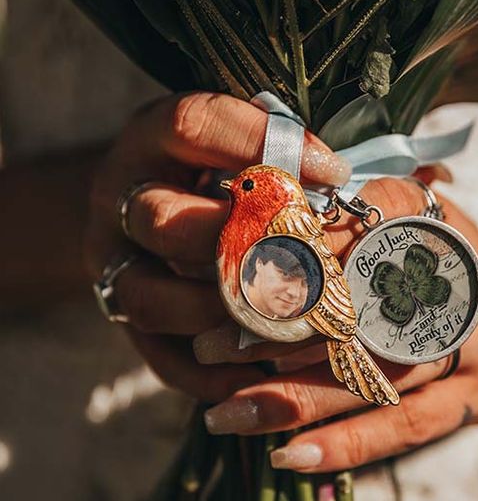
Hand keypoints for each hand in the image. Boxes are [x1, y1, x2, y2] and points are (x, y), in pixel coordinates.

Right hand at [84, 91, 351, 400]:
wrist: (148, 200)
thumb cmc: (217, 167)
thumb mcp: (239, 140)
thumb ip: (277, 153)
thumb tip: (340, 185)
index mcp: (154, 140)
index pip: (193, 126)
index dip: (262, 146)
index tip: (335, 174)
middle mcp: (122, 199)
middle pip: (161, 219)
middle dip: (236, 243)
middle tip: (302, 259)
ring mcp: (115, 262)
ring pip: (148, 298)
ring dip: (221, 316)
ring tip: (285, 322)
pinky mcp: (126, 316)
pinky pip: (159, 355)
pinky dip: (211, 372)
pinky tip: (261, 374)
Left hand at [197, 181, 477, 472]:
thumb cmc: (461, 266)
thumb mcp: (432, 216)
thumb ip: (375, 200)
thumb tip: (292, 185)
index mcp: (440, 227)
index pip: (368, 224)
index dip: (306, 242)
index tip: (241, 255)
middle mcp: (456, 284)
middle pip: (363, 307)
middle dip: (281, 330)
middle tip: (208, 343)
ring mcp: (467, 347)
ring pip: (376, 375)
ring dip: (298, 397)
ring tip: (226, 412)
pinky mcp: (469, 401)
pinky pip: (404, 427)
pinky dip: (347, 445)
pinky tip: (289, 457)